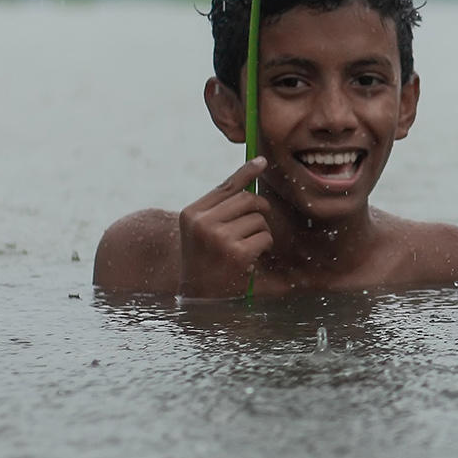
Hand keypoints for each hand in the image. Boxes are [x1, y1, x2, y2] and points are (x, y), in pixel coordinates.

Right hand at [178, 157, 272, 299]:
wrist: (198, 295)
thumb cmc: (204, 257)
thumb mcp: (201, 229)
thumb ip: (220, 206)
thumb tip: (250, 174)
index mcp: (192, 213)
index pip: (225, 186)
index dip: (246, 172)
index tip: (262, 161)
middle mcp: (203, 223)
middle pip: (247, 200)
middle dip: (260, 209)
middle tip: (259, 222)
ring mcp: (219, 238)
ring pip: (259, 219)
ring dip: (261, 231)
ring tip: (248, 245)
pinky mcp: (237, 253)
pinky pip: (264, 236)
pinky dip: (264, 245)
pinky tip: (252, 257)